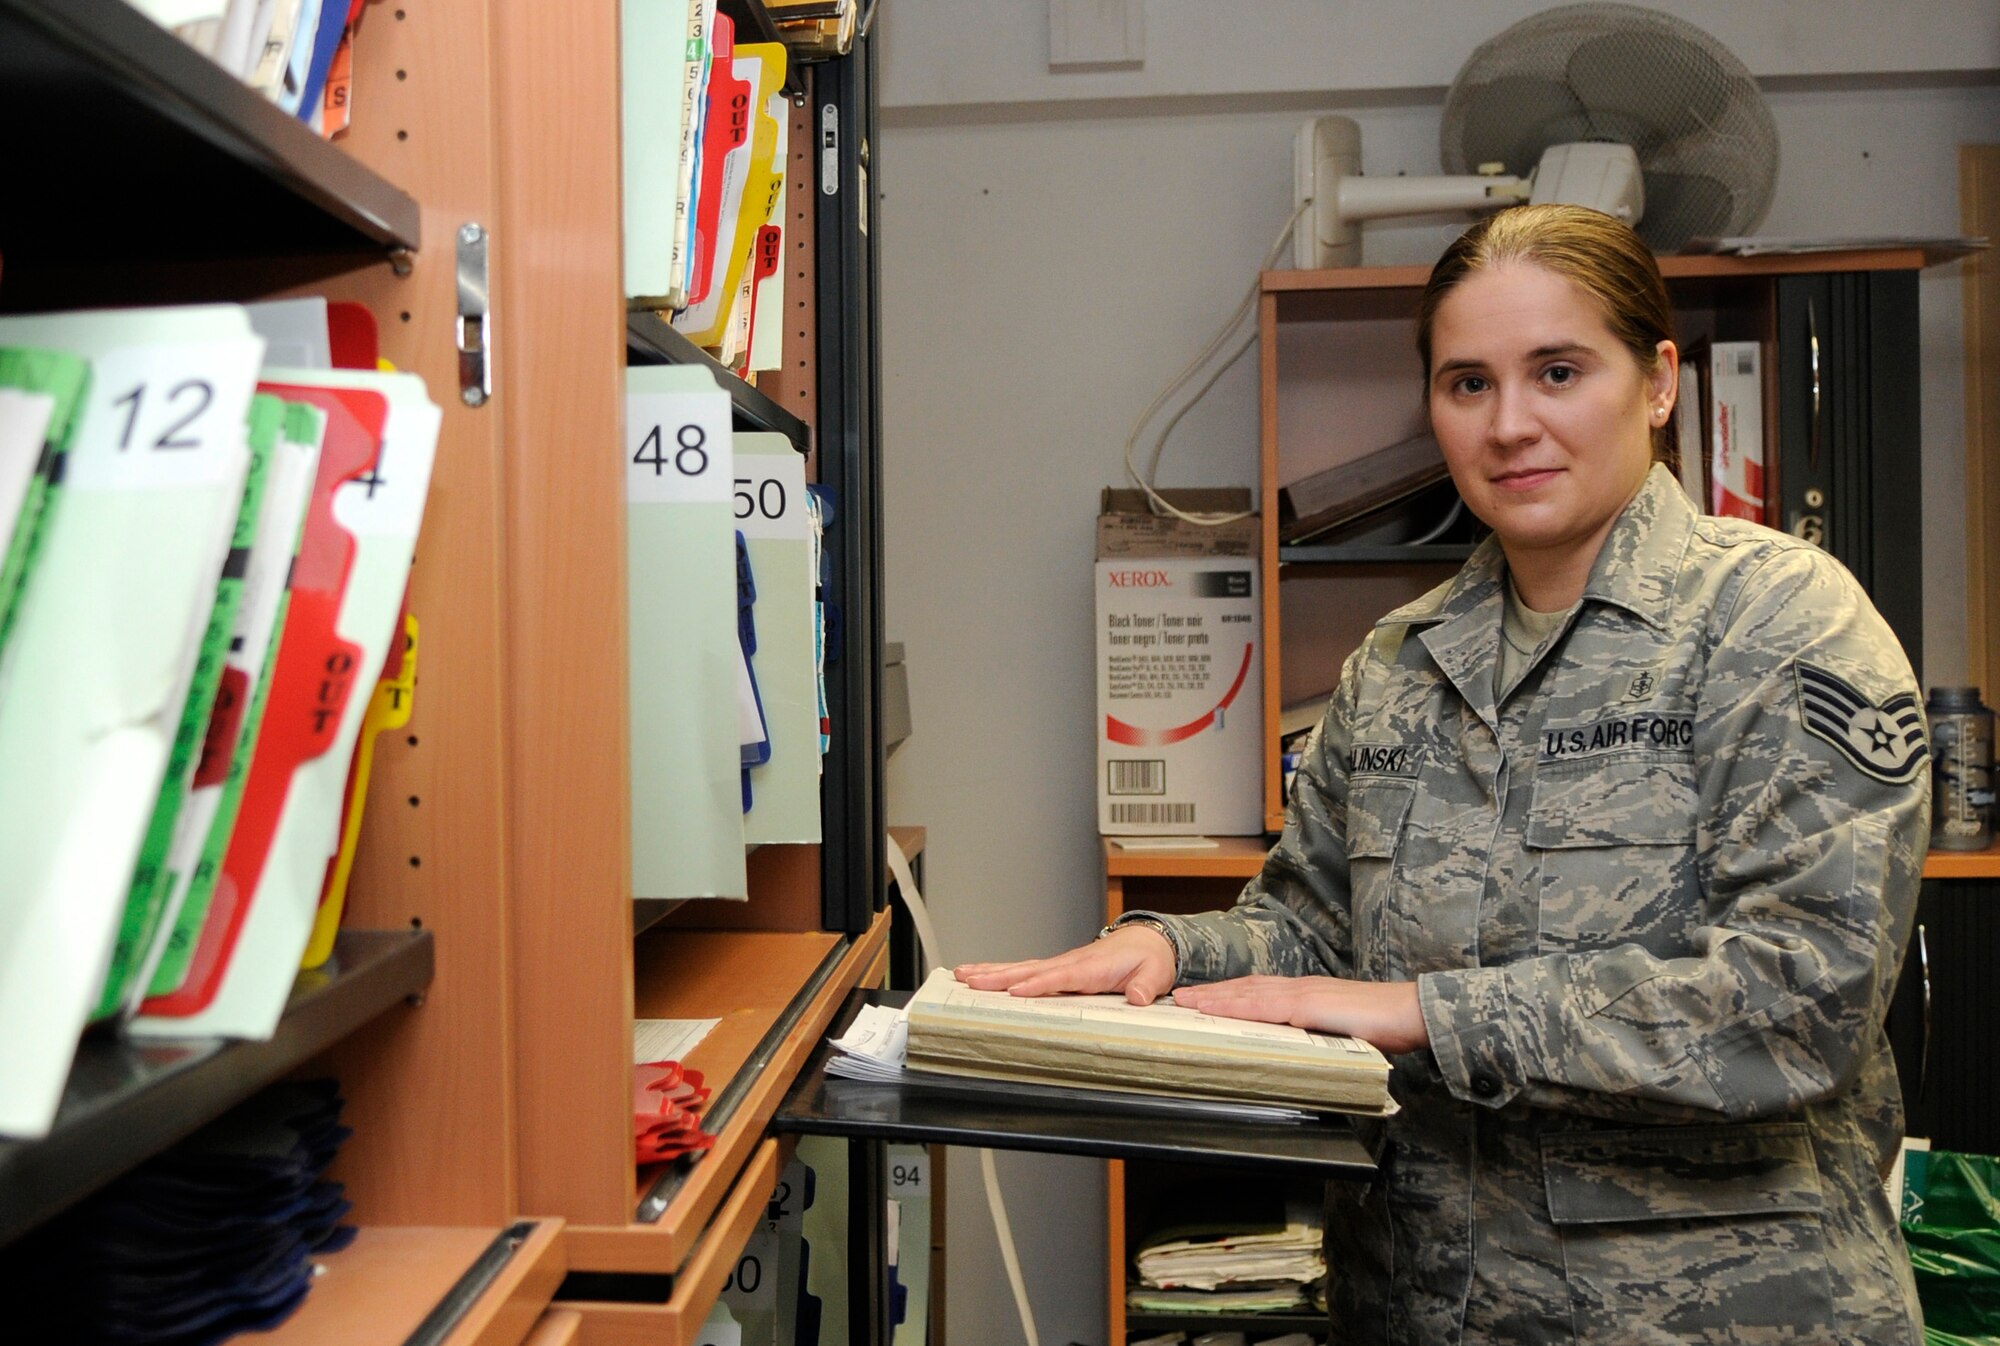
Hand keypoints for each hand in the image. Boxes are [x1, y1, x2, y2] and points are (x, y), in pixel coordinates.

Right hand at [955, 926, 1175, 1005]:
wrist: (1148, 942)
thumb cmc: (1149, 959)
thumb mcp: (1156, 973)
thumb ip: (1145, 985)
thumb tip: (1136, 997)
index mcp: (1094, 967)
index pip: (1062, 976)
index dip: (1039, 983)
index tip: (1016, 990)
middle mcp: (1072, 962)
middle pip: (1031, 969)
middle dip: (1000, 976)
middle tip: (971, 980)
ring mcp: (1062, 964)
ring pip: (1022, 967)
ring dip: (992, 971)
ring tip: (963, 975)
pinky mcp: (1058, 969)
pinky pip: (1025, 970)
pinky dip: (1001, 972)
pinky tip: (981, 975)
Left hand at [1171, 975, 1429, 1054]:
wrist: (1410, 1012)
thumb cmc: (1383, 1025)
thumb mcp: (1340, 1031)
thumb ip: (1318, 1036)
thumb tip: (1298, 1051)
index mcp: (1306, 993)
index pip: (1259, 991)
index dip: (1229, 994)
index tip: (1203, 998)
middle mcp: (1300, 987)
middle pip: (1245, 988)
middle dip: (1212, 993)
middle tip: (1180, 997)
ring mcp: (1303, 994)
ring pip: (1248, 994)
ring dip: (1215, 997)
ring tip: (1188, 1002)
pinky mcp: (1309, 1005)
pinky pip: (1265, 1007)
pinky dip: (1237, 1007)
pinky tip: (1218, 1010)